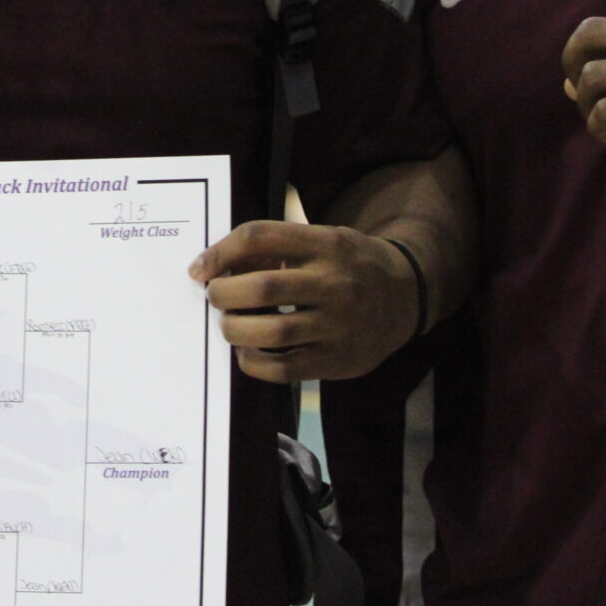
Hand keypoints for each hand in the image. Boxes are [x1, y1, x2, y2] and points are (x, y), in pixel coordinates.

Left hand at [188, 221, 419, 381]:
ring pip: (271, 331)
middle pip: (261, 287)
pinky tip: (248, 351)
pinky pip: (283, 368)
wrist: (406, 297)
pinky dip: (253, 362)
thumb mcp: (321, 240)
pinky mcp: (337, 361)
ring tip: (230, 325)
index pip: (259, 237)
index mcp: (325, 244)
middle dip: (223, 294)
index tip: (199, 269)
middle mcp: (334, 283)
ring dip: (235, 329)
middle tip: (215, 297)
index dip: (220, 252)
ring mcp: (338, 324)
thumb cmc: (346, 265)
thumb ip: (275, 248)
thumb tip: (214, 266)